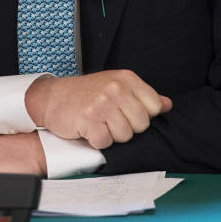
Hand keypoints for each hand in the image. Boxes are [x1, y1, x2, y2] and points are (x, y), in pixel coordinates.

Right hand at [24, 70, 172, 149]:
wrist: (53, 97)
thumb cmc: (87, 93)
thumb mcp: (117, 86)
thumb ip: (144, 96)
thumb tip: (167, 105)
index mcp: (127, 79)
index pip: (155, 106)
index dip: (142, 116)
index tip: (126, 112)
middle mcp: (116, 88)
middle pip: (141, 125)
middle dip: (127, 128)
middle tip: (109, 119)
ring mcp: (102, 104)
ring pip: (125, 136)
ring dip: (111, 135)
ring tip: (98, 123)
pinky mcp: (88, 120)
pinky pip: (105, 142)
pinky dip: (97, 141)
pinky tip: (89, 130)